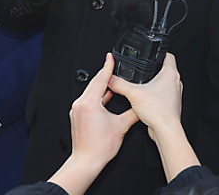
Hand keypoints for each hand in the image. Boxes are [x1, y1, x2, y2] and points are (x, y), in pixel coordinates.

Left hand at [47, 54, 137, 194]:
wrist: (86, 162)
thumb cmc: (99, 148)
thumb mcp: (121, 126)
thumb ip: (133, 112)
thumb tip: (141, 106)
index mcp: (89, 102)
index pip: (100, 79)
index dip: (107, 66)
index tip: (110, 57)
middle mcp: (80, 104)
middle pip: (94, 84)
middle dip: (105, 75)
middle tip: (113, 66)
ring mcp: (77, 110)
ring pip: (90, 92)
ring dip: (101, 87)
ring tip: (112, 81)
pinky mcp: (77, 116)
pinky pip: (88, 101)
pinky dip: (97, 97)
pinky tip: (105, 98)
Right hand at [108, 53, 182, 142]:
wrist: (166, 130)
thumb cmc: (159, 111)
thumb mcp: (133, 93)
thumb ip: (119, 84)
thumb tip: (111, 79)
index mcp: (170, 74)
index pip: (169, 56)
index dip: (160, 52)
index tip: (153, 52)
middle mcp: (175, 83)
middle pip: (166, 70)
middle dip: (154, 69)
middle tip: (145, 68)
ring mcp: (174, 95)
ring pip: (165, 84)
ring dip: (155, 83)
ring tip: (143, 85)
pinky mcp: (170, 105)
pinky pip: (163, 96)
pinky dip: (155, 96)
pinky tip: (145, 100)